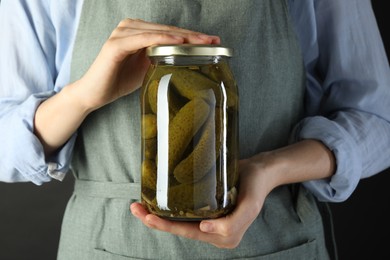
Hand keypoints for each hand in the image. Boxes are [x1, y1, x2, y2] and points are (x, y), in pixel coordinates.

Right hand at [34, 19, 218, 153]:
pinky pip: (143, 39)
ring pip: (159, 32)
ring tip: (202, 43)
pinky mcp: (116, 45)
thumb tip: (186, 60)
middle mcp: (131, 28)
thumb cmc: (120, 80)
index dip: (193, 37)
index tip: (213, 42)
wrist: (95, 94)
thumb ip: (163, 58)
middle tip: (214, 41)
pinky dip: (161, 40)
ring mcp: (122, 34)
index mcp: (139, 32)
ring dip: (182, 37)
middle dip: (193, 37)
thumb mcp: (148, 68)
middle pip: (169, 30)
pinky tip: (178, 43)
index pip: (171, 33)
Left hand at [130, 140, 335, 247]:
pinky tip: (155, 200)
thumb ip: (232, 223)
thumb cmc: (255, 186)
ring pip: (179, 221)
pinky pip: (185, 212)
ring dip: (158, 215)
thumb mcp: (250, 205)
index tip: (149, 217)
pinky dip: (168, 208)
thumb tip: (205, 230)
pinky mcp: (207, 208)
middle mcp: (214, 231)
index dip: (167, 226)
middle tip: (136, 209)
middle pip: (180, 228)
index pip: (189, 232)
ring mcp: (210, 220)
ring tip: (139, 205)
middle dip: (156, 221)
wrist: (260, 171)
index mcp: (224, 236)